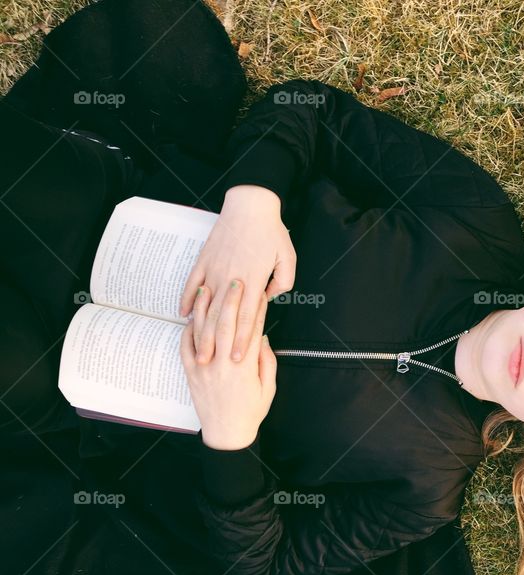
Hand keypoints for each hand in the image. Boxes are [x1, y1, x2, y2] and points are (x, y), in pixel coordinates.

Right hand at [179, 185, 295, 363]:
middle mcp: (232, 279)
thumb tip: (270, 298)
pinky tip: (182, 316)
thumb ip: (283, 282)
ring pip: (205, 306)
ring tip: (197, 349)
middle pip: (223, 318)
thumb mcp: (287, 258)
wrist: (250, 205)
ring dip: (200, 330)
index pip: (248, 319)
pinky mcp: (204, 261)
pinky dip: (186, 300)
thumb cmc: (272, 232)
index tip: (237, 360)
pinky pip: (192, 284)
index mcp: (254, 281)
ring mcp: (215, 270)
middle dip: (218, 344)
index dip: (242, 341)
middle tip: (211, 366)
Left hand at [180, 281, 276, 449]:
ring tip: (208, 288)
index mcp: (245, 366)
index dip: (255, 309)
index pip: (251, 329)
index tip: (258, 292)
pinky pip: (186, 346)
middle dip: (231, 299)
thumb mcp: (268, 387)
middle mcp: (223, 363)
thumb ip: (266, 361)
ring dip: (205, 308)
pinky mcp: (191, 373)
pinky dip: (188, 330)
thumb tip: (260, 337)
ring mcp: (204, 367)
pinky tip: (192, 316)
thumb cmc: (251, 412)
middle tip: (235, 281)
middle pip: (226, 323)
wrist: (226, 434)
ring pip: (203, 331)